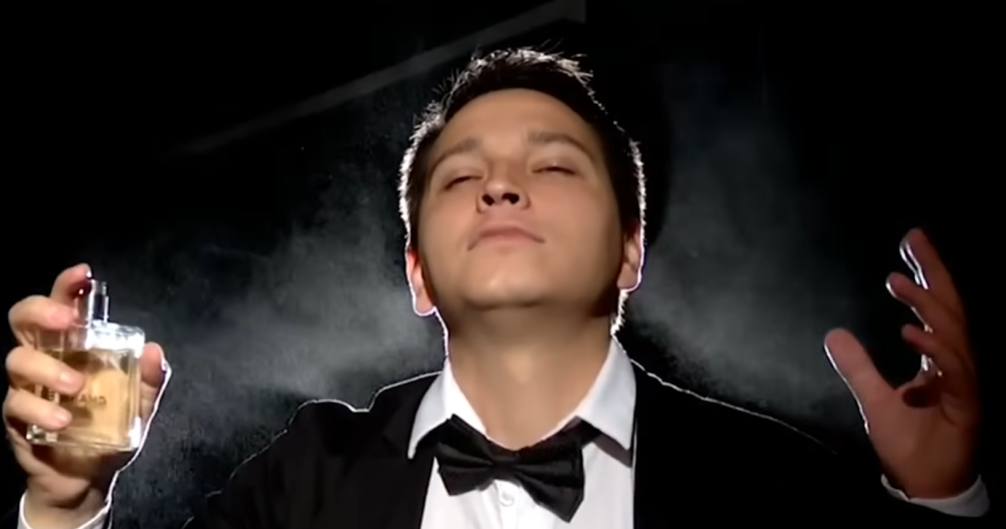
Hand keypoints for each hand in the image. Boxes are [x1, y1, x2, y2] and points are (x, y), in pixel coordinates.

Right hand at [3, 264, 169, 525]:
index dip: (67, 287)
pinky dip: (41, 409)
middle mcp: (45, 359)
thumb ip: (150, 380)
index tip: (83, 274)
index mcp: (74, 348)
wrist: (87, 479)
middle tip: (68, 323)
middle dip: (42, 312)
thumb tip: (156, 351)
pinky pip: (16, 404)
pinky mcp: (16, 418)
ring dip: (48, 368)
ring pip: (16, 360)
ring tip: (77, 387)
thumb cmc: (110, 429)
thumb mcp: (139, 405)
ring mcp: (26, 387)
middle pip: (23, 320)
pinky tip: (64, 420)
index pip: (64, 307)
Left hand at [825, 228, 978, 498]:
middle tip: (915, 239)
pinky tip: (910, 331)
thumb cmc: (909, 446)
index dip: (926, 273)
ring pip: (952, 334)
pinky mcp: (966, 406)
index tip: (911, 241)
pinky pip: (953, 371)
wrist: (926, 489)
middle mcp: (956, 365)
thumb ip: (858, 367)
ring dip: (926, 306)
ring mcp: (964, 384)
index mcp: (940, 360)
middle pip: (950, 308)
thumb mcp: (875, 400)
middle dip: (934, 272)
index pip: (936, 307)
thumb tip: (833, 333)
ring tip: (896, 281)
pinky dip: (933, 349)